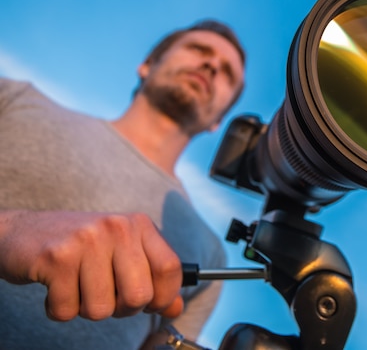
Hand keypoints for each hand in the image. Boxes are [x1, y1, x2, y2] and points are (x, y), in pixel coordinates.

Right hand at [0, 210, 182, 320]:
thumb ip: (152, 279)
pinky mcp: (56, 257)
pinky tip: (56, 287)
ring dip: (86, 309)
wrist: (23, 231)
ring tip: (77, 286)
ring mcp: (86, 240)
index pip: (170, 268)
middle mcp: (116, 227)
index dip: (164, 296)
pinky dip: (59, 309)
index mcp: (138, 224)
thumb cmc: (80, 248)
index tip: (150, 304)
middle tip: (105, 295)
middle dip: (122, 309)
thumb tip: (176, 308)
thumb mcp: (122, 254)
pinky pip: (67, 310)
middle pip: (139, 295)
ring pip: (101, 309)